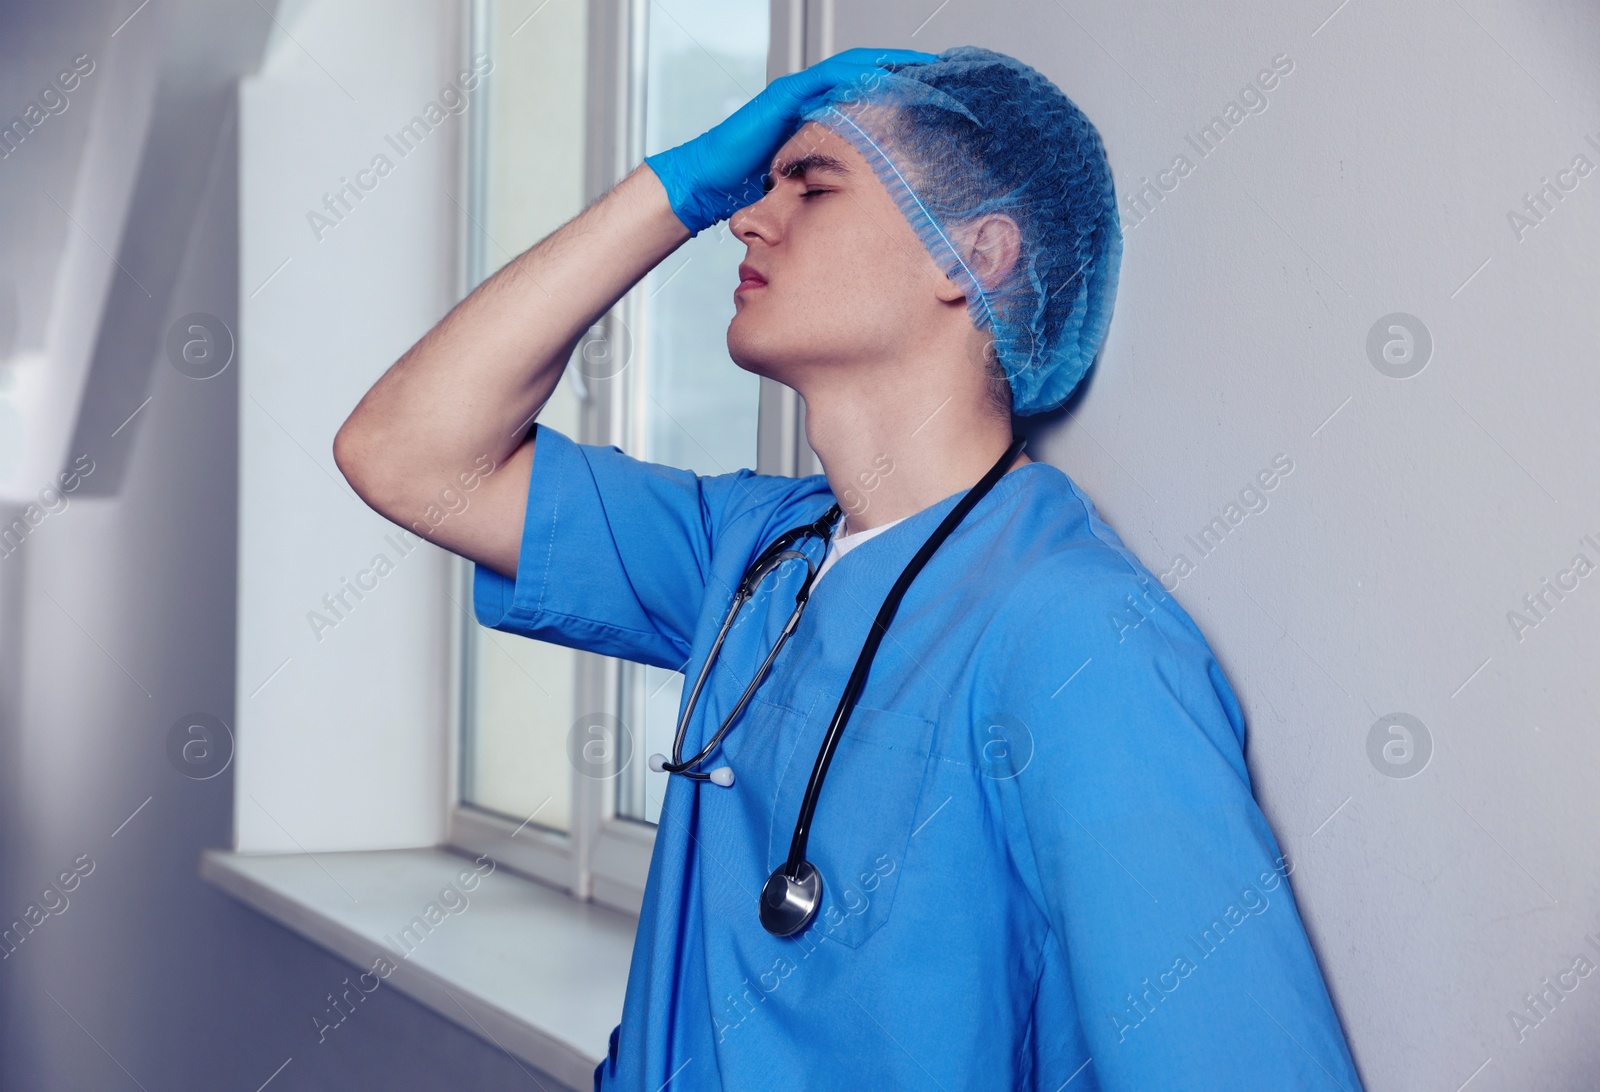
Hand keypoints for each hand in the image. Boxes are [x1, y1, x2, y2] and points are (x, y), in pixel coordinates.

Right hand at [644, 47, 937, 234]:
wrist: (708, 184)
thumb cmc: (750, 188)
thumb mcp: (805, 185)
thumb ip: (831, 182)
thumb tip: (871, 210)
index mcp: (818, 119)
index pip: (868, 97)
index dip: (903, 94)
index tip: (938, 99)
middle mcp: (810, 100)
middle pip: (867, 76)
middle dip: (905, 72)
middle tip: (945, 74)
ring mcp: (797, 94)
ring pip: (853, 70)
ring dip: (890, 66)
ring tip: (927, 68)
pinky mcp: (784, 96)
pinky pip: (828, 78)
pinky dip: (859, 74)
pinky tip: (886, 75)